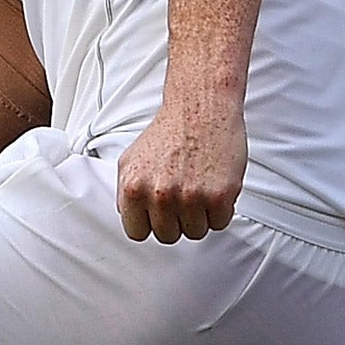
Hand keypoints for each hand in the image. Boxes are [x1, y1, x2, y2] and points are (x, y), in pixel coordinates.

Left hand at [116, 100, 246, 242]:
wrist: (201, 108)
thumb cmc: (170, 130)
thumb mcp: (130, 159)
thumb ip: (124, 192)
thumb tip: (128, 215)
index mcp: (133, 188)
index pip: (138, 233)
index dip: (151, 222)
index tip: (158, 212)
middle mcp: (160, 195)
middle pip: (168, 236)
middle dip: (175, 219)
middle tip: (182, 195)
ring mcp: (190, 197)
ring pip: (195, 232)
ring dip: (199, 215)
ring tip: (198, 188)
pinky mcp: (219, 196)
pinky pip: (219, 223)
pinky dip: (220, 209)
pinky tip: (213, 187)